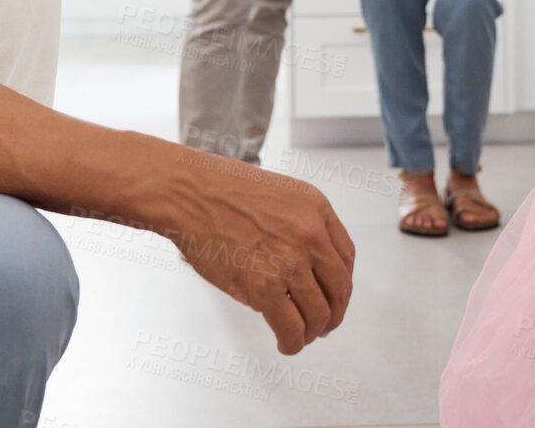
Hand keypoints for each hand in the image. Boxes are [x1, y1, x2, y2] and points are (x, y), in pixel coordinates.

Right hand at [167, 153, 356, 354]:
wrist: (188, 194)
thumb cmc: (221, 189)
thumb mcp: (280, 194)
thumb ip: (301, 225)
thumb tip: (308, 266)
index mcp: (316, 209)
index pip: (346, 257)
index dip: (341, 284)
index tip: (334, 296)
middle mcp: (311, 235)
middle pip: (338, 289)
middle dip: (333, 313)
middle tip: (324, 324)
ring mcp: (289, 263)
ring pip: (318, 314)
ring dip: (312, 332)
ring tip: (301, 336)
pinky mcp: (264, 288)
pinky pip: (291, 327)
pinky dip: (292, 342)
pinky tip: (286, 344)